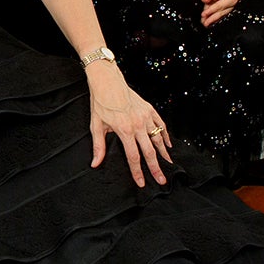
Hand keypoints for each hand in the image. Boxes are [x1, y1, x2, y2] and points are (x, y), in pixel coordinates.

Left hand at [87, 64, 170, 187]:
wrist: (107, 80)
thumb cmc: (100, 102)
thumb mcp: (96, 125)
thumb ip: (99, 146)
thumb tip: (95, 164)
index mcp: (124, 130)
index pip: (133, 157)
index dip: (138, 172)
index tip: (142, 183)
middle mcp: (138, 124)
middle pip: (150, 152)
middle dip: (156, 168)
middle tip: (162, 180)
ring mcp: (146, 116)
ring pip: (158, 139)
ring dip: (164, 154)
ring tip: (169, 165)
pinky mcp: (150, 109)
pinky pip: (161, 125)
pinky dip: (166, 136)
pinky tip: (168, 145)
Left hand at [198, 0, 244, 26]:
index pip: (219, 6)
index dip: (210, 10)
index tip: (203, 14)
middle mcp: (232, 4)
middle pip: (220, 13)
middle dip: (211, 19)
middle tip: (204, 23)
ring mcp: (231, 6)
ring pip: (221, 15)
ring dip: (213, 20)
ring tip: (206, 24)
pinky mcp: (229, 6)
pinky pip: (222, 14)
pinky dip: (217, 18)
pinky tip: (212, 21)